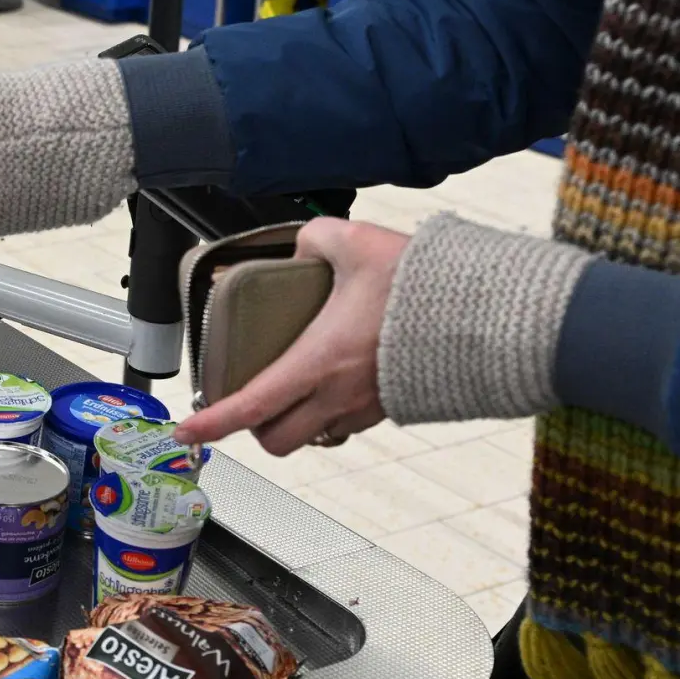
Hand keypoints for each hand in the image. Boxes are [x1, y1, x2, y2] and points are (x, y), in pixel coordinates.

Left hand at [173, 218, 407, 454]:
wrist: (494, 314)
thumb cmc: (427, 285)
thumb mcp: (358, 243)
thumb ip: (318, 238)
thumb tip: (302, 242)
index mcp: (317, 362)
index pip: (250, 406)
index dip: (211, 424)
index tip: (185, 430)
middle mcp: (337, 396)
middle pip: (275, 440)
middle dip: (253, 429)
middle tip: (248, 400)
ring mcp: (366, 408)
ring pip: (312, 436)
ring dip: (293, 423)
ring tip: (291, 389)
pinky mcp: (392, 408)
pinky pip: (347, 423)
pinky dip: (329, 412)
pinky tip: (336, 378)